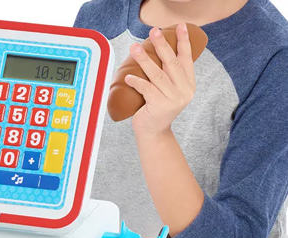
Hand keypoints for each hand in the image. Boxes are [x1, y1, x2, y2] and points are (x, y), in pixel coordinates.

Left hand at [125, 23, 195, 138]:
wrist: (153, 132)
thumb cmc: (156, 107)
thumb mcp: (167, 90)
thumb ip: (168, 75)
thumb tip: (154, 50)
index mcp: (188, 84)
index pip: (186, 59)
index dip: (183, 41)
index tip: (180, 26)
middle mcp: (184, 90)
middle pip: (171, 63)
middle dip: (162, 45)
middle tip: (153, 31)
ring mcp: (173, 99)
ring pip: (157, 74)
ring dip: (144, 60)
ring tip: (134, 48)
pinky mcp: (160, 106)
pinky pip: (147, 89)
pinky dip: (137, 82)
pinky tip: (128, 77)